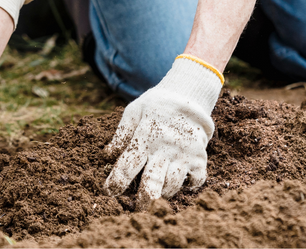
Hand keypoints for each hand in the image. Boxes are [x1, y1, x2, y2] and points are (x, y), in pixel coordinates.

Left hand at [103, 55, 223, 206]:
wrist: (189, 96)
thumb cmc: (156, 106)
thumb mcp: (134, 111)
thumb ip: (121, 133)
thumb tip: (106, 154)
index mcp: (145, 138)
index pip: (127, 165)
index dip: (116, 182)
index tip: (109, 192)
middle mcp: (165, 149)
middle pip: (152, 183)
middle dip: (142, 200)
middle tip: (137, 209)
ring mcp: (184, 155)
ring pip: (172, 185)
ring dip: (162, 194)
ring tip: (156, 195)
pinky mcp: (199, 158)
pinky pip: (195, 181)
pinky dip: (187, 186)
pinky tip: (179, 183)